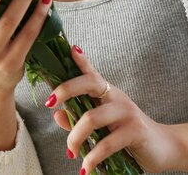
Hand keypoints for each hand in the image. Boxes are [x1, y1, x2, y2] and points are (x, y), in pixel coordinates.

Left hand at [46, 45, 186, 172]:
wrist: (163, 147)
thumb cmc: (127, 134)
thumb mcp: (101, 126)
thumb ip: (78, 119)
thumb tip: (57, 116)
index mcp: (107, 92)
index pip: (91, 72)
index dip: (80, 60)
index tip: (69, 49)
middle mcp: (115, 96)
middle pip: (88, 83)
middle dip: (65, 90)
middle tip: (49, 103)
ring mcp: (126, 112)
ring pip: (91, 117)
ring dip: (75, 137)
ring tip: (70, 151)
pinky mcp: (134, 130)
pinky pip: (106, 143)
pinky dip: (92, 157)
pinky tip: (86, 168)